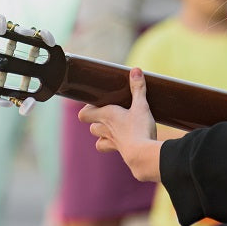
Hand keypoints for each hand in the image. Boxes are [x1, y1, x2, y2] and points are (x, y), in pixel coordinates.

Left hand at [79, 67, 160, 181]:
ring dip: (102, 134)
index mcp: (106, 115)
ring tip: (113, 127)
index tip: (96, 103)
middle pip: (91, 126)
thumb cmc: (139, 129)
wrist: (142, 155)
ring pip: (98, 138)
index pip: (84, 113)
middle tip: (108, 113)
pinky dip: (111, 145)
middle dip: (96, 121)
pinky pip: (109, 148)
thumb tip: (135, 70)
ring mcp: (111, 141)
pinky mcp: (119, 151)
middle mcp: (105, 129)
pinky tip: (121, 142)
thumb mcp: (141, 106)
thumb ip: (138, 88)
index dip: (87, 109)